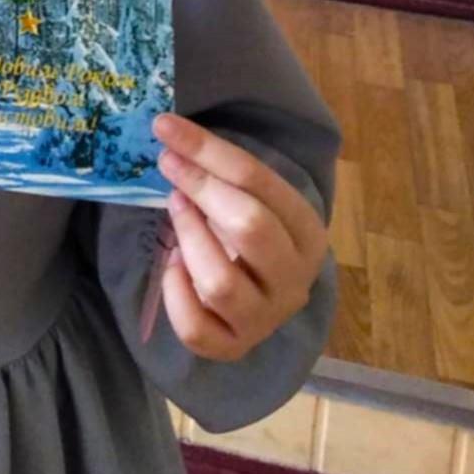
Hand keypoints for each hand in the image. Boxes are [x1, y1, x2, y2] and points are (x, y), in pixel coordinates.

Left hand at [152, 112, 328, 361]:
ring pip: (221, 282)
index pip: (260, 182)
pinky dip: (175, 293)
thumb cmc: (249, 233)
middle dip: (201, 187)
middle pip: (250, 227)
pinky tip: (172, 267)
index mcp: (308, 234)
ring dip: (188, 237)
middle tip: (168, 164)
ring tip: (174, 211)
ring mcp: (265, 319)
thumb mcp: (252, 199)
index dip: (208, 151)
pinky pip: (196, 328)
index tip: (166, 127)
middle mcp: (294, 280)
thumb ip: (226, 174)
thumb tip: (172, 132)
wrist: (261, 295)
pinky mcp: (233, 346)